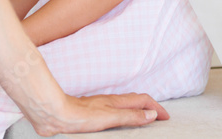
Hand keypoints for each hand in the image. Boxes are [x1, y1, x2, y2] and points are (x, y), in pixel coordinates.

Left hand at [30, 93, 169, 135]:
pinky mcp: (91, 114)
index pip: (143, 101)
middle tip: (159, 116)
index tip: (166, 117)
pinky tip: (118, 122)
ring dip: (137, 110)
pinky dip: (124, 115)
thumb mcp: (111, 117)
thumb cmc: (80, 115)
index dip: (156, 108)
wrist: (56, 114)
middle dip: (150, 107)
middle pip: (136, 101)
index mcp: (118, 102)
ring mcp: (101, 107)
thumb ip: (131, 116)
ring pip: (125, 106)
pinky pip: (114, 112)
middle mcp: (111, 102)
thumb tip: (151, 114)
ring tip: (143, 118)